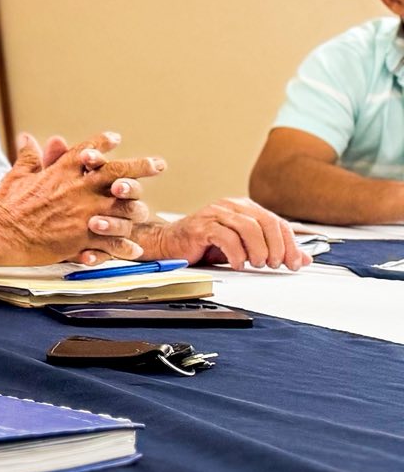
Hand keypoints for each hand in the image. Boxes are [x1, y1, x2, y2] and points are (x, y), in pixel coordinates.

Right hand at [0, 131, 163, 264]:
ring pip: (124, 209)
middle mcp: (79, 189)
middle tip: (158, 164)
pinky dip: (125, 247)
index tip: (115, 138)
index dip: (103, 142)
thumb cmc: (6, 206)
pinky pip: (113, 243)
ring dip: (136, 211)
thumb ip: (29, 157)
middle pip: (119, 173)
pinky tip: (133, 249)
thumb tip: (27, 138)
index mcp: (63, 172)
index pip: (88, 149)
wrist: (1, 234)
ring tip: (143, 213)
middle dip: (142, 166)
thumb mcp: (17, 176)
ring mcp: (84, 214)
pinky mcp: (83, 238)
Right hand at [138, 198, 307, 270]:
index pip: (276, 222)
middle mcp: (230, 207)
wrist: (170, 245)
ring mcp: (214, 214)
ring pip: (248, 228)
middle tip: (275, 264)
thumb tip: (302, 258)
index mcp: (243, 208)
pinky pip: (226, 238)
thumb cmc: (204, 245)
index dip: (290, 243)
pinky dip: (236, 254)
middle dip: (277, 247)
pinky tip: (237, 263)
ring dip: (258, 251)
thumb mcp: (244, 248)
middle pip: (265, 222)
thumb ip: (271, 250)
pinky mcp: (201, 227)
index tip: (294, 262)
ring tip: (257, 264)